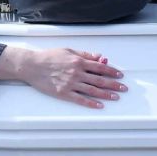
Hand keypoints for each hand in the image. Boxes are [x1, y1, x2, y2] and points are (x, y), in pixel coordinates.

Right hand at [0, 46, 126, 108]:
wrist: (32, 65)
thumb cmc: (49, 56)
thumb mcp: (68, 50)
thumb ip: (84, 54)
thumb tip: (98, 56)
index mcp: (78, 61)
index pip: (100, 67)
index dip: (112, 71)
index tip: (120, 75)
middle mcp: (77, 73)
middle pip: (99, 80)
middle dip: (114, 84)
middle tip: (123, 88)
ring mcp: (71, 84)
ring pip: (92, 90)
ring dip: (106, 94)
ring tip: (116, 97)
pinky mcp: (64, 93)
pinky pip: (80, 99)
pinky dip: (91, 103)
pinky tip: (99, 105)